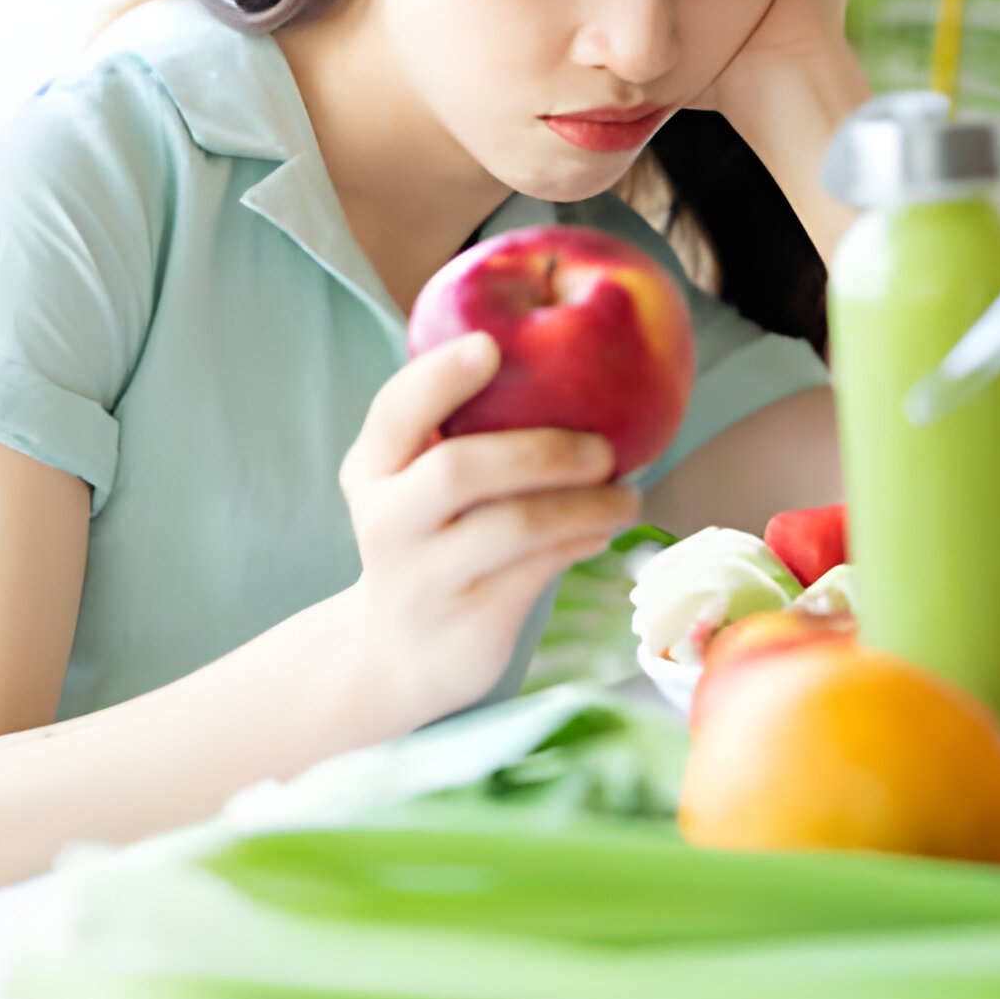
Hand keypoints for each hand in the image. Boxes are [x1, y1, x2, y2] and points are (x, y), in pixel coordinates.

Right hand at [334, 332, 639, 726]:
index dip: (440, 376)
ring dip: (585, 504)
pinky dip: (581, 542)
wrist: (399, 653)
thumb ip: (461, 430)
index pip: (394, 412)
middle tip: (604, 448)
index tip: (492, 346)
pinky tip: (604, 530)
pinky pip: (537, 572)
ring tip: (627, 497)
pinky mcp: (469, 624)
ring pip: (513, 527)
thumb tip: (573, 362)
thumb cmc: (431, 537)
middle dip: (542, 450)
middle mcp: (387, 522)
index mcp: (372, 469)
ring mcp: (424, 578)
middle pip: (459, 470)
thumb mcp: (416, 484)